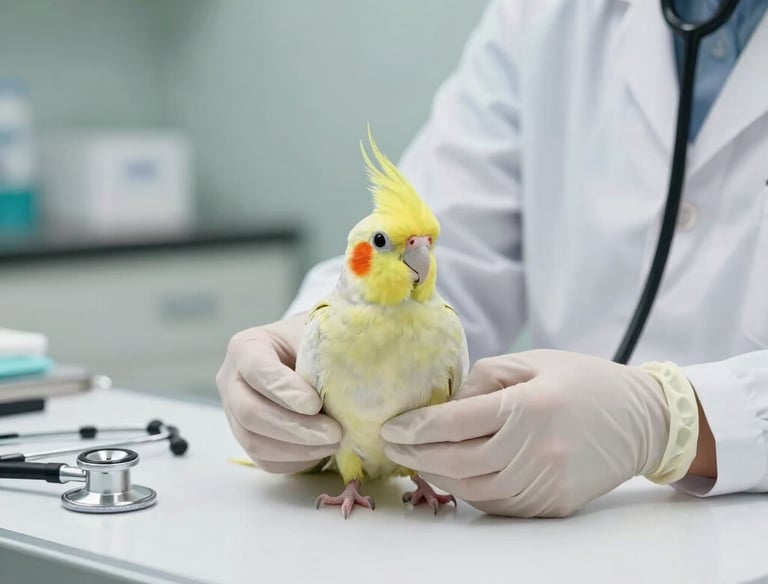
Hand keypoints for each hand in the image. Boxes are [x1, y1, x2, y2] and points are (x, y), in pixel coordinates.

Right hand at [216, 313, 341, 472]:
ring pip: (255, 443)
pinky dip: (295, 460)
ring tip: (333, 443)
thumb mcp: (317, 337)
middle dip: (295, 428)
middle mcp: (231, 381)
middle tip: (334, 433)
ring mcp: (234, 413)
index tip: (315, 404)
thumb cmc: (312, 344)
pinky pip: (265, 460)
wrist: (303, 355)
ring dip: (298, 449)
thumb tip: (351, 383)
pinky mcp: (247, 438)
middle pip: (250, 413)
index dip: (285, 390)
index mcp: (246, 347)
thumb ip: (325, 355)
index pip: (258, 370)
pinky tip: (321, 451)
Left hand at [381, 349, 673, 516]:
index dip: (415, 427)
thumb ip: (484, 378)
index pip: (454, 423)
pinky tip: (455, 475)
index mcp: (529, 405)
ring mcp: (545, 482)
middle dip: (416, 455)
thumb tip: (445, 406)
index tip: (391, 427)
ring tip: (418, 460)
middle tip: (394, 446)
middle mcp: (535, 449)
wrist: (645, 419)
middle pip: (456, 462)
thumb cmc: (584, 381)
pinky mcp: (554, 504)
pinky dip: (469, 491)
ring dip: (438, 476)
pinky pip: (498, 504)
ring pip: (472, 490)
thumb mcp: (534, 362)